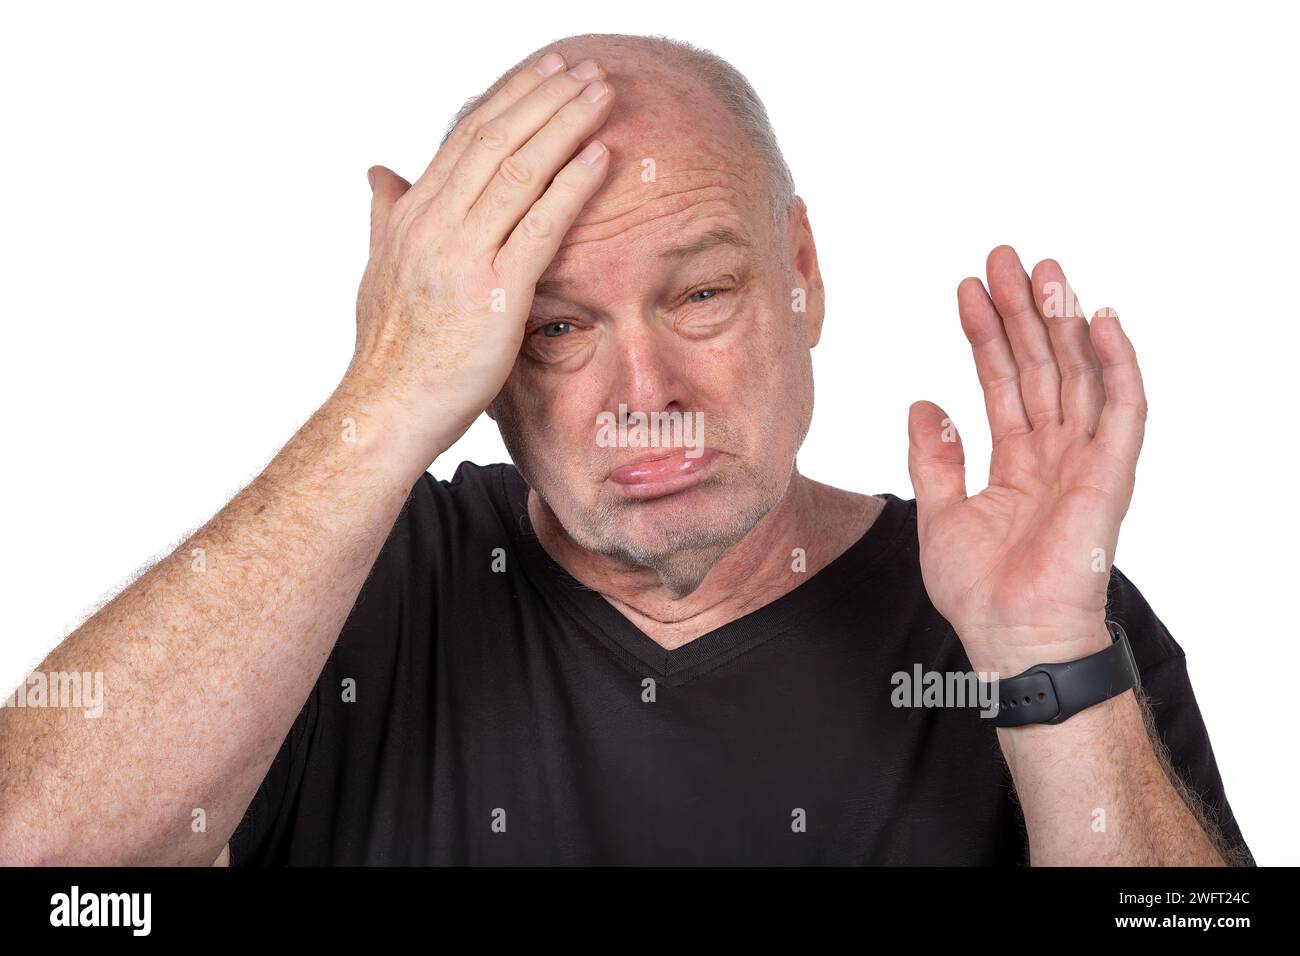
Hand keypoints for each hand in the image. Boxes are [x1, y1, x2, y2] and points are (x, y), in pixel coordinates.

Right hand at [344, 53, 614, 467]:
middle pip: (496, 141)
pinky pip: (539, 226)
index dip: (511, 99)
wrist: (386, 410)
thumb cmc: (391, 350)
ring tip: (602, 94)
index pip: (467, 138)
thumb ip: (385, 217)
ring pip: (519, 171)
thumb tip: (379, 172)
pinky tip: (599, 157)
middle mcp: (433, 225)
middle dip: (545, 98)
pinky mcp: (494, 294)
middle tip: (585, 68)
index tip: (545, 72)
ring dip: (565, 126)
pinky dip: (571, 186)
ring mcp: (462, 257)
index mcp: (411, 216)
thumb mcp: (381, 272)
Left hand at [906, 246, 1147, 675]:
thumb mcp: (938, 514)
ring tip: (1043, 269)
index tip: (966, 288)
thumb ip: (934, 458)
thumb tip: (924, 404)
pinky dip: (1116, 363)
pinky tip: (1100, 319)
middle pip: (1040, 365)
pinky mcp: (1110, 475)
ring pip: (1077, 374)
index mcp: (1016, 461)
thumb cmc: (980, 591)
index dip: (985, 334)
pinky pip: (1122, 410)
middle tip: (1005, 256)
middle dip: (1023, 310)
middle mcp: (1054, 453)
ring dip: (1062, 320)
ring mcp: (1085, 461)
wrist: (1011, 640)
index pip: (1002, 381)